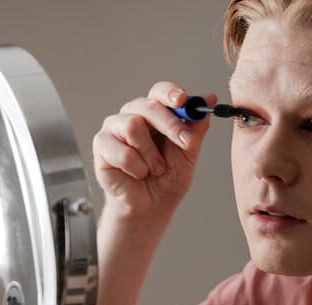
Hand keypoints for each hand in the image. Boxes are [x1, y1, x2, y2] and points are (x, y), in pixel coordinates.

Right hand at [93, 81, 216, 219]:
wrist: (151, 206)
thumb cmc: (168, 177)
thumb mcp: (188, 152)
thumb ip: (196, 126)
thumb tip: (209, 97)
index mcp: (156, 113)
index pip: (160, 92)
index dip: (171, 93)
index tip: (183, 100)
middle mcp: (133, 115)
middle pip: (148, 106)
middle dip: (171, 125)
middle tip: (187, 144)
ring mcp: (114, 128)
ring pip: (133, 125)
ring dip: (151, 153)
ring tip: (157, 168)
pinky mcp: (102, 145)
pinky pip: (121, 150)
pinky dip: (137, 167)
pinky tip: (139, 174)